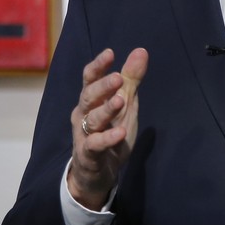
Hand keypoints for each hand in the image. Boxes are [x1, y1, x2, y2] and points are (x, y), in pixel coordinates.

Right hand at [68, 47, 147, 209]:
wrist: (98, 173)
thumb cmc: (109, 131)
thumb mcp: (125, 104)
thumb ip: (131, 78)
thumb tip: (141, 50)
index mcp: (91, 99)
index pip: (90, 78)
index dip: (99, 65)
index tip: (110, 53)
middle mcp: (84, 114)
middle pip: (89, 96)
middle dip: (103, 86)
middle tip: (118, 77)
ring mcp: (84, 135)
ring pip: (92, 119)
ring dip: (106, 109)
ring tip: (120, 101)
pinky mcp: (88, 155)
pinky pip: (95, 145)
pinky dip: (107, 138)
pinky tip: (119, 133)